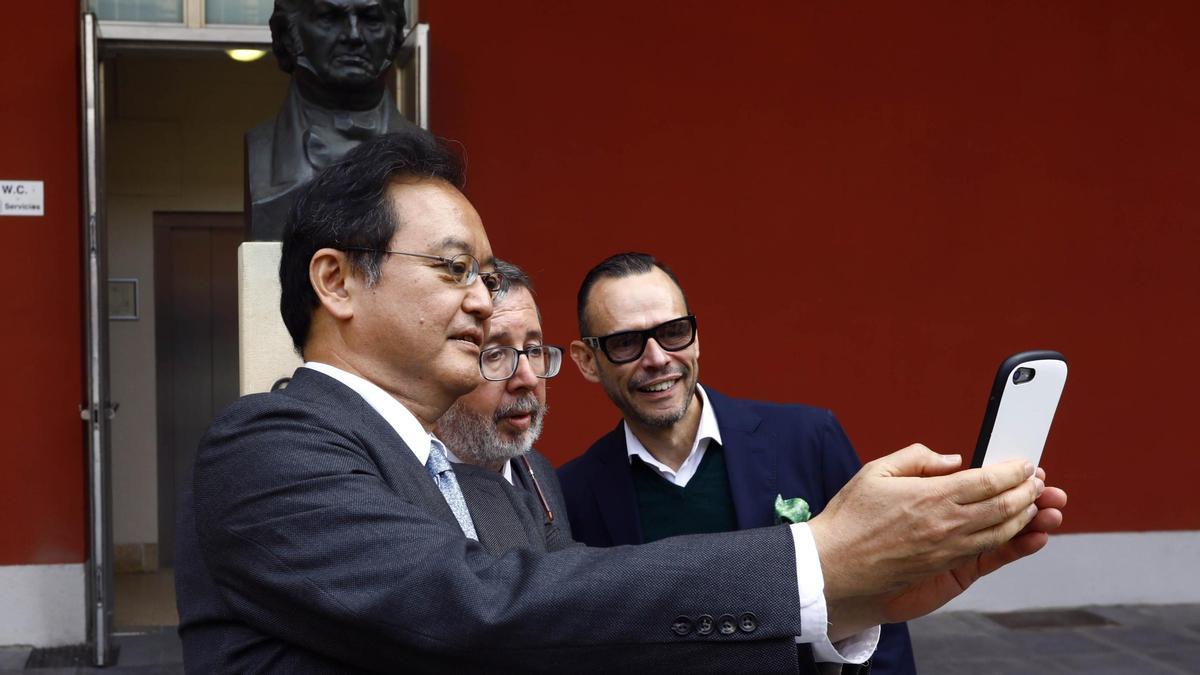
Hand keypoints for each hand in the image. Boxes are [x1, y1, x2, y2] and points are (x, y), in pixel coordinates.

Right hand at [808, 444, 1045, 635]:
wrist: (835, 567)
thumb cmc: (850, 519)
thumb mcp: (875, 471)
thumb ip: (916, 458)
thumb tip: (952, 460)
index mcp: (931, 495)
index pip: (987, 480)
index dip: (1013, 471)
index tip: (1025, 463)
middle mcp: (948, 522)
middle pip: (1005, 505)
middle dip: (1028, 491)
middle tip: (1039, 481)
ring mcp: (950, 548)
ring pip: (1003, 530)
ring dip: (1026, 515)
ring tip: (1037, 503)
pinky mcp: (946, 567)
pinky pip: (989, 551)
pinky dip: (1012, 540)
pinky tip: (1023, 532)